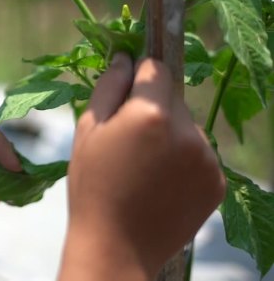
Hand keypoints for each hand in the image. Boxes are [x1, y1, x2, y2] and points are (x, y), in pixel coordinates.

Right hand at [59, 54, 225, 279]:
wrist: (116, 245)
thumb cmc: (92, 185)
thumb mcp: (87, 131)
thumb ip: (109, 88)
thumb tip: (124, 58)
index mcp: (151, 113)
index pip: (156, 69)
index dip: (139, 77)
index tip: (126, 94)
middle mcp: (187, 130)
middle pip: (172, 99)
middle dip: (153, 109)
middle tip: (128, 141)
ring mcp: (207, 157)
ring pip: (187, 127)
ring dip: (170, 136)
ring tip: (144, 167)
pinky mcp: (216, 181)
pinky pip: (199, 154)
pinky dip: (183, 161)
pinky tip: (160, 182)